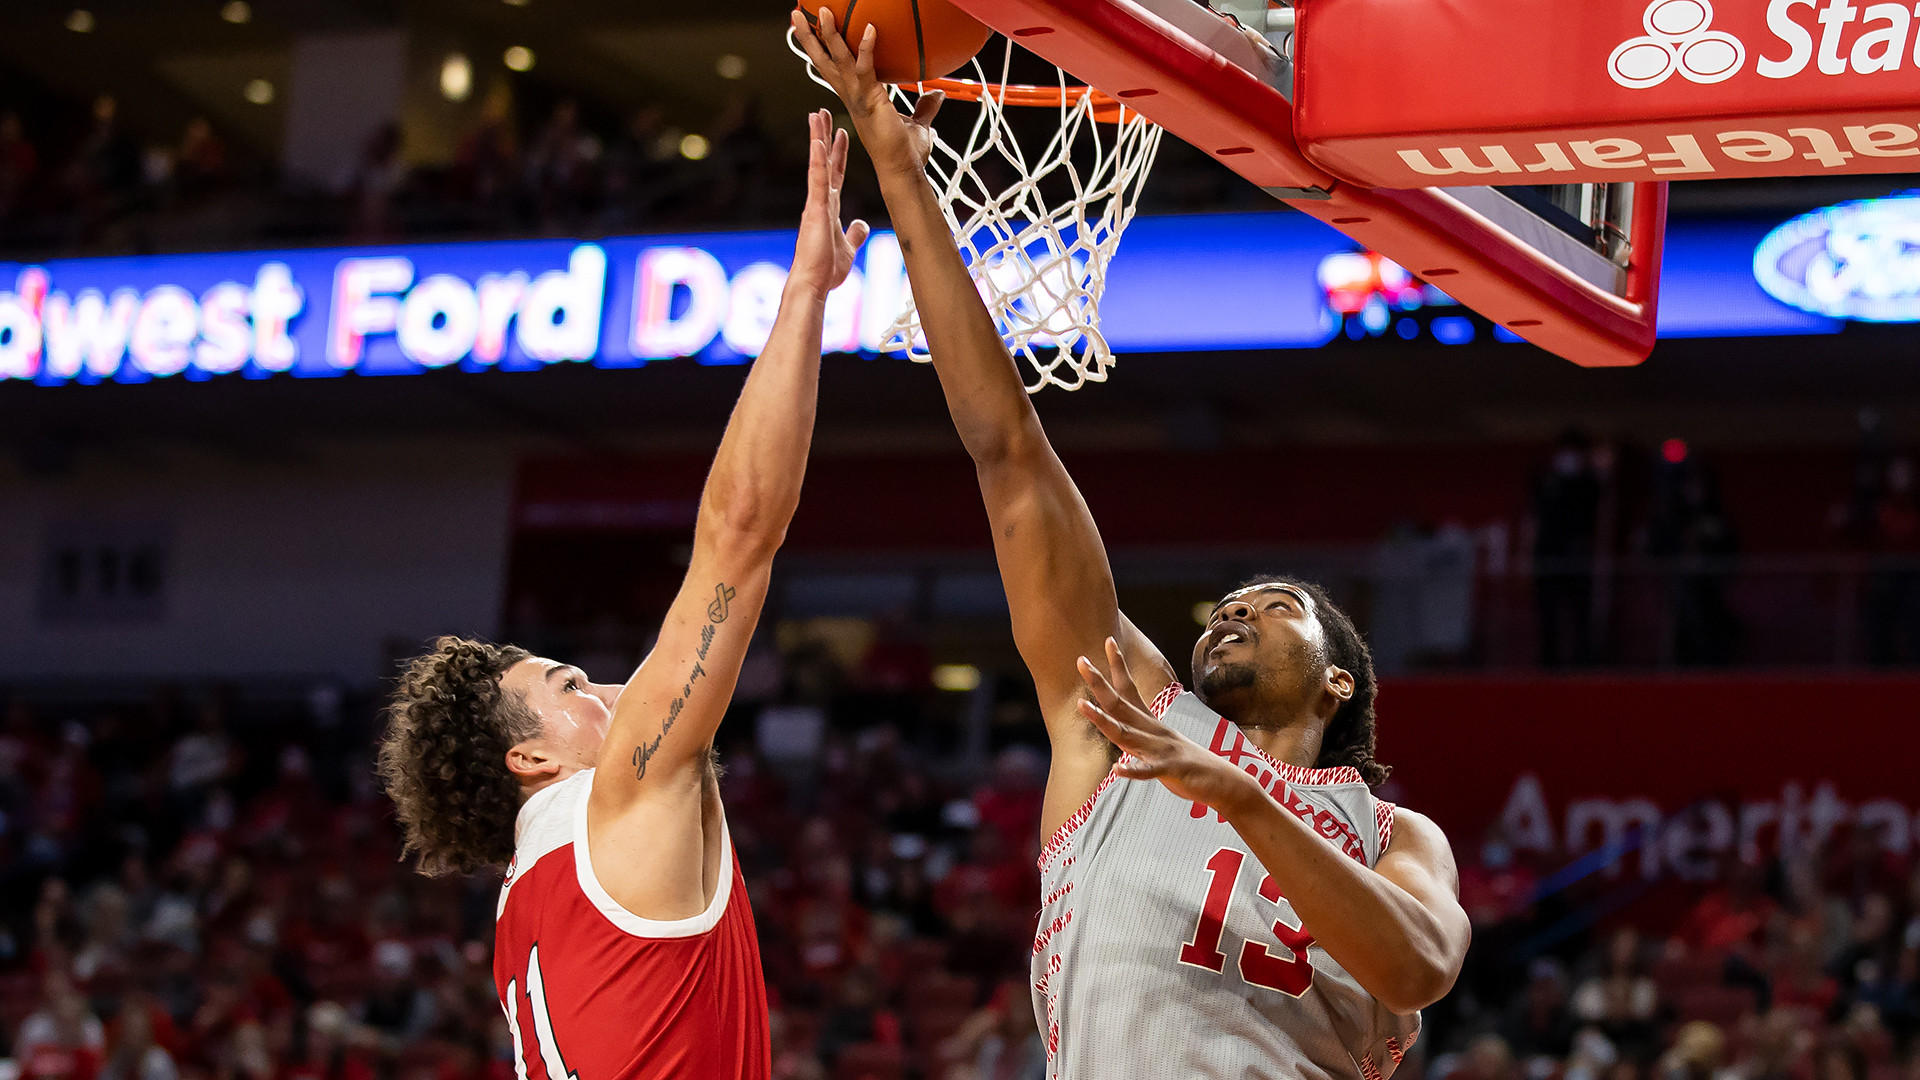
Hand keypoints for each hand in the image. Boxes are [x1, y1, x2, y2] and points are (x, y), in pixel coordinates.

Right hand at [789, 7, 941, 172]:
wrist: (903, 172)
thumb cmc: (906, 154)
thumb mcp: (917, 124)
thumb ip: (924, 107)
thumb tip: (937, 93)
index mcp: (857, 99)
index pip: (833, 69)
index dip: (820, 50)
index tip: (811, 29)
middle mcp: (851, 97)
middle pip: (824, 62)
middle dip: (809, 38)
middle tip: (796, 14)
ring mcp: (858, 99)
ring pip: (837, 62)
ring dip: (829, 35)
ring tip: (823, 10)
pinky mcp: (870, 101)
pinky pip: (865, 70)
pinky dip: (866, 49)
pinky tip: (870, 28)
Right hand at [789, 109, 870, 300]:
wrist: (814, 283)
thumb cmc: (826, 270)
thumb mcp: (848, 247)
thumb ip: (855, 233)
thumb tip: (862, 225)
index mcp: (829, 207)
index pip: (835, 173)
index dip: (839, 153)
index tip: (842, 133)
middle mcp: (821, 200)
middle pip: (824, 161)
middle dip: (825, 136)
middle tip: (824, 112)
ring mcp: (816, 202)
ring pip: (817, 163)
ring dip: (818, 138)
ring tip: (817, 114)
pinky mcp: (815, 208)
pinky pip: (816, 178)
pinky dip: (817, 159)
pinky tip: (818, 140)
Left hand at [1076, 638, 1260, 813]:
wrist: (1226, 783)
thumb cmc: (1190, 766)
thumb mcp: (1160, 748)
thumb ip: (1139, 739)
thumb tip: (1120, 733)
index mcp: (1150, 723)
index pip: (1130, 690)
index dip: (1117, 666)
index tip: (1108, 640)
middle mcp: (1154, 731)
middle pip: (1120, 704)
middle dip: (1098, 683)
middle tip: (1080, 660)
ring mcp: (1162, 749)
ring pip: (1127, 733)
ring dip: (1103, 720)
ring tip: (1082, 706)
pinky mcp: (1171, 771)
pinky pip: (1149, 770)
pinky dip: (1133, 770)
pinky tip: (1117, 768)